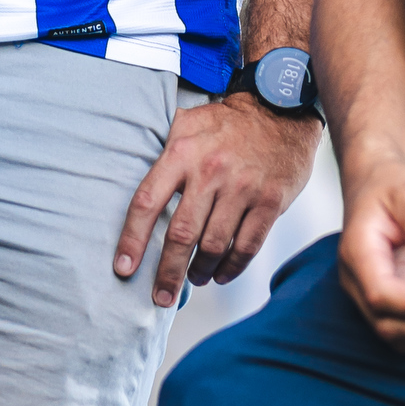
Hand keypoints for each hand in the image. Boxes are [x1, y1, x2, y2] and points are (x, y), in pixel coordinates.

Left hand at [114, 89, 321, 304]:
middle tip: (160, 297)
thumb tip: (134, 189)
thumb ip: (163, 154)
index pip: (146, 202)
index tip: (124, 268)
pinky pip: (246, 246)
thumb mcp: (187, 123)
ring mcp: (242, 187)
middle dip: (167, 273)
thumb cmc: (227, 122)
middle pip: (181, 234)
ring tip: (194, 279)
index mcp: (181, 152)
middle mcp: (209, 171)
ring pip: (213, 245)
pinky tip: (222, 275)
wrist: (280, 108)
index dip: (132, 240)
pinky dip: (232, 268)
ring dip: (200, 271)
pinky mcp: (269, 201)